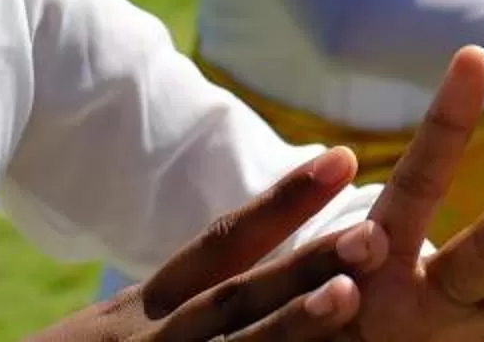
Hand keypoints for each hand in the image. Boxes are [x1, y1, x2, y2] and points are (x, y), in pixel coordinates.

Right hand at [27, 148, 386, 340]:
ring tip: (349, 299)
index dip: (282, 202)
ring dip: (292, 330)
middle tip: (376, 231)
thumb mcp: (107, 337)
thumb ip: (169, 314)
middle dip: (305, 264)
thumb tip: (237, 293)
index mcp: (140, 313)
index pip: (219, 244)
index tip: (343, 158)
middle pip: (235, 297)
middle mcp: (144, 339)